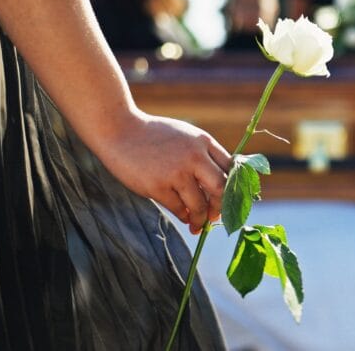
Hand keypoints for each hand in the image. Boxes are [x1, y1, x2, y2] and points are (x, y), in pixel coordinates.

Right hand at [91, 110, 231, 233]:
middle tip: (215, 216)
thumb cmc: (154, 136)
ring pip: (199, 204)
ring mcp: (176, 172)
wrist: (120, 130)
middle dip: (220, 207)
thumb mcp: (186, 135)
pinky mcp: (158, 186)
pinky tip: (183, 217)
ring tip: (197, 224)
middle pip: (220, 188)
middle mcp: (194, 156)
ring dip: (200, 218)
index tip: (231, 200)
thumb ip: (204, 153)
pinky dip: (183, 216)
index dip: (234, 187)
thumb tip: (222, 183)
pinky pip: (178, 209)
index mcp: (203, 141)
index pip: (231, 168)